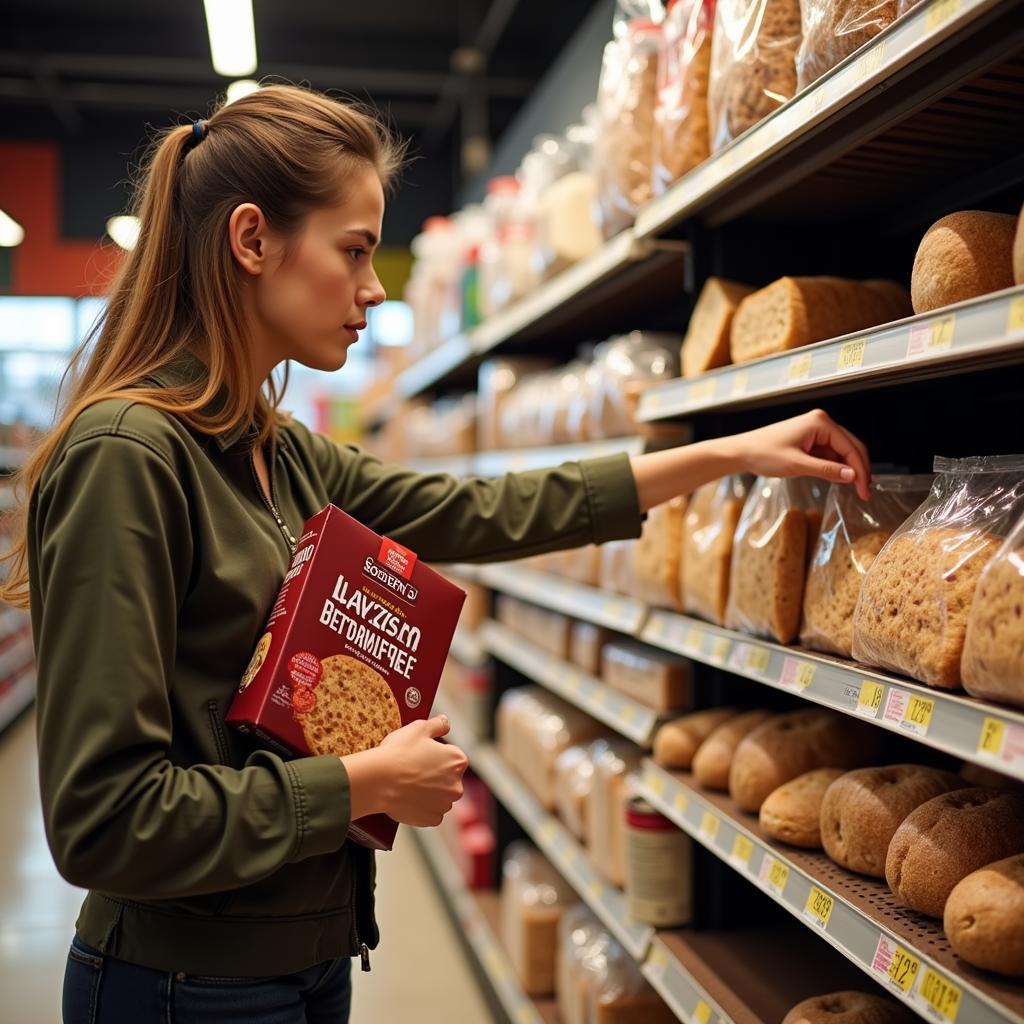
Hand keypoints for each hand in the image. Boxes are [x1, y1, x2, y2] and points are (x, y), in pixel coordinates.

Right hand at [372, 715, 467, 826]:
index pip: (452, 756)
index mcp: (457, 761)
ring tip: (409, 784)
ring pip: (440, 797)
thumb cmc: (398, 753)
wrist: (378, 780)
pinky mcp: (432, 819)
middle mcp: (457, 785)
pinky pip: (430, 813)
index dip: (436, 754)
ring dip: (429, 792)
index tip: (421, 755)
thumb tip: (445, 722)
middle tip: (413, 770)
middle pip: (448, 778)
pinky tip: (408, 798)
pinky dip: (422, 808)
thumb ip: (437, 724)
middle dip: (435, 775)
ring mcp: (444, 804)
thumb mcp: (418, 728)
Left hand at [723, 409, 871, 499]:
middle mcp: (821, 422)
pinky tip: (838, 480)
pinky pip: (829, 453)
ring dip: (848, 469)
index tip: (865, 490)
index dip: (861, 470)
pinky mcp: (809, 440)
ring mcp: (815, 431)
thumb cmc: (763, 454)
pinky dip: (836, 466)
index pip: (851, 447)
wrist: (741, 452)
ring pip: (842, 451)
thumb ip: (827, 470)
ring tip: (855, 489)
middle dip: (859, 469)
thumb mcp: (797, 465)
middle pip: (851, 446)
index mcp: (820, 422)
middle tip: (865, 492)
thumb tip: (852, 476)